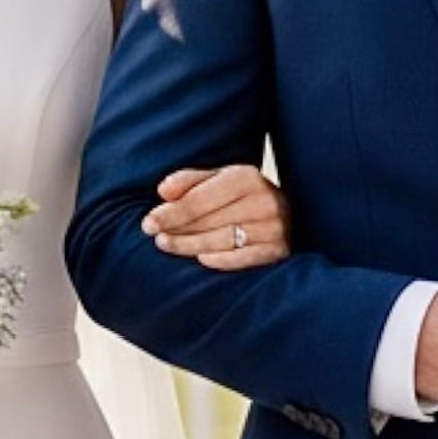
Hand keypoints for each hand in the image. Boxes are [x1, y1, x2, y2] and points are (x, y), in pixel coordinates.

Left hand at [142, 164, 291, 269]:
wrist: (288, 213)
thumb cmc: (242, 196)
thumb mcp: (218, 179)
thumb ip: (190, 181)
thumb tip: (163, 191)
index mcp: (246, 177)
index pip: (199, 199)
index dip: (171, 212)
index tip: (148, 222)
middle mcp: (263, 200)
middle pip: (208, 220)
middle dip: (177, 230)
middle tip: (155, 237)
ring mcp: (273, 227)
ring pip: (221, 240)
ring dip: (190, 246)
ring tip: (168, 246)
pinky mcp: (277, 250)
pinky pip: (244, 259)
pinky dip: (221, 260)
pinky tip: (200, 260)